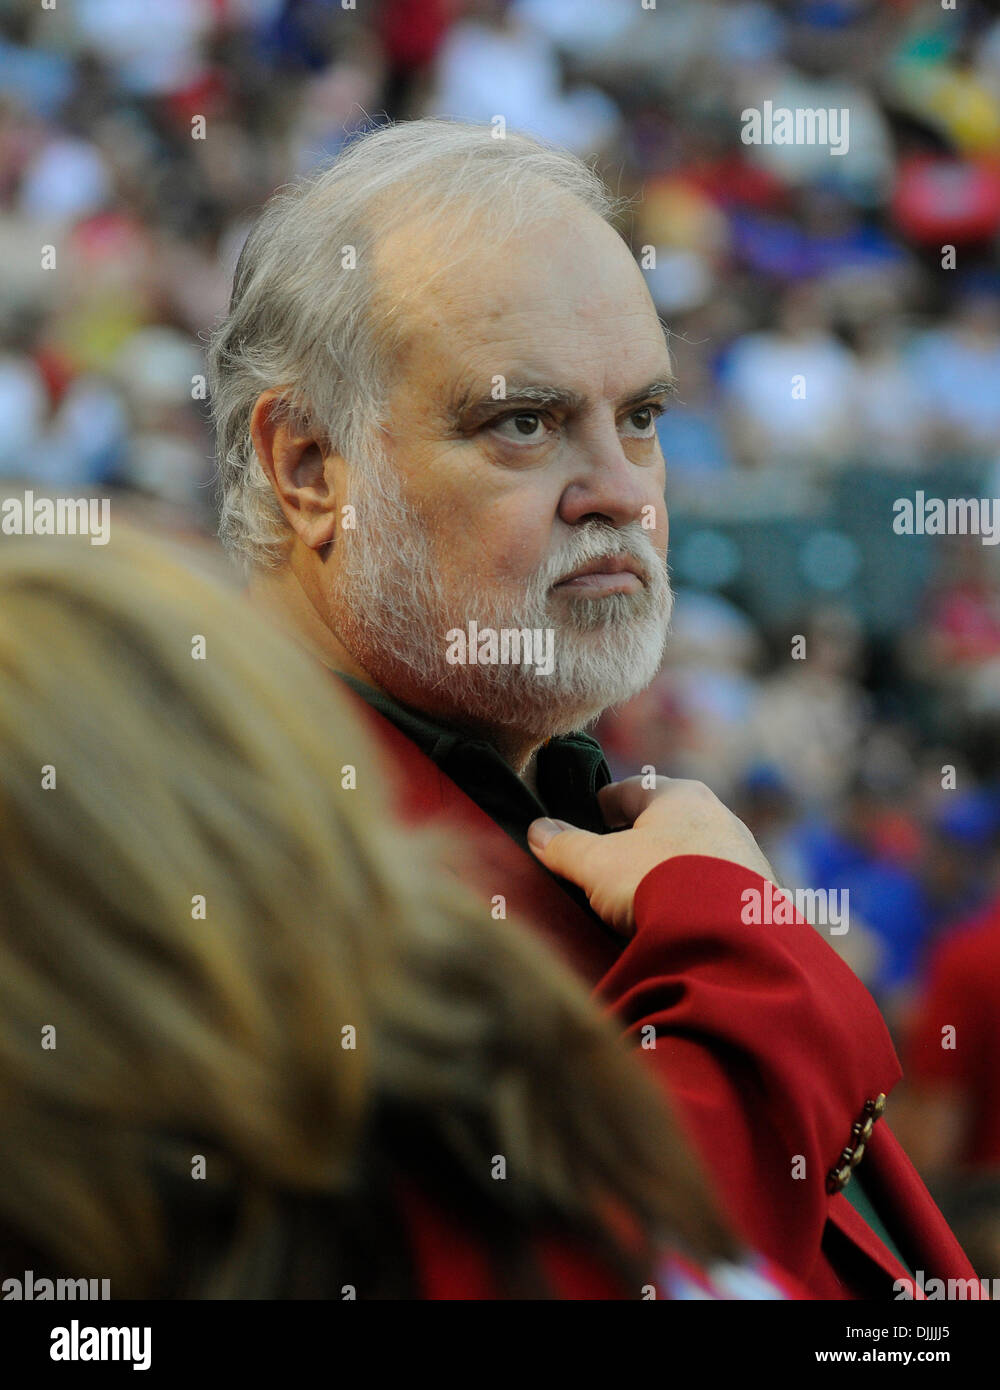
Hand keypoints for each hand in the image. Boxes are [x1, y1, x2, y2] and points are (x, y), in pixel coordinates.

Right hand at [527, 775, 777, 936]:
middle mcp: (717, 815)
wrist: (728, 935)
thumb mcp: (597, 864)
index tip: (589, 820)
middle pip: (665, 822)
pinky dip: (694, 897)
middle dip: (638, 841)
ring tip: (643, 898)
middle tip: (610, 864)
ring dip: (669, 870)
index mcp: (678, 794)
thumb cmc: (657, 881)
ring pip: (693, 854)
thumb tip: (537, 830)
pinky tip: (678, 919)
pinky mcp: (759, 894)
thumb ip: (565, 846)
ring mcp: (743, 854)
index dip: (602, 806)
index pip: (630, 790)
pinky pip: (715, 888)